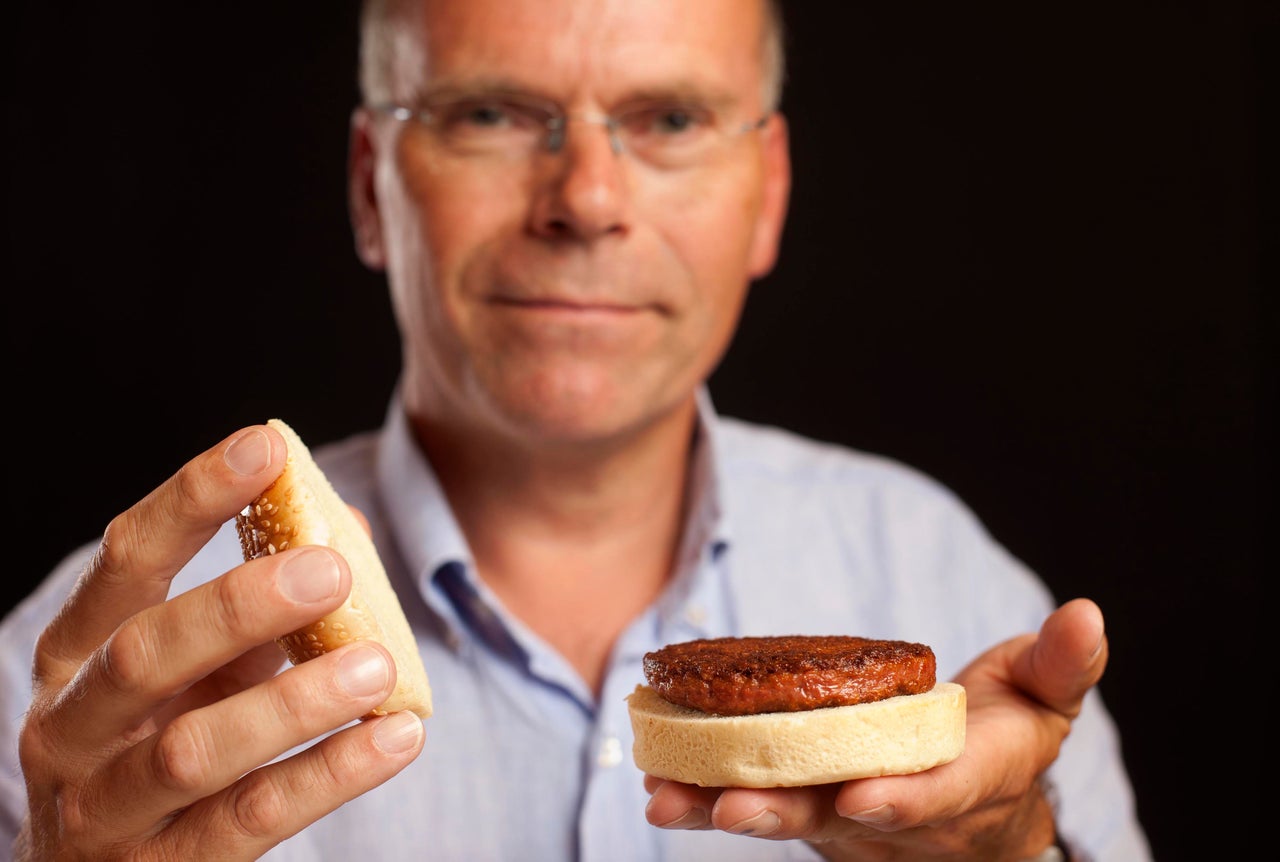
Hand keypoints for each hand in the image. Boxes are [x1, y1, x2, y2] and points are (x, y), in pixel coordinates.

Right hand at [15, 426, 424, 860]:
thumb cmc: (166, 742)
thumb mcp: (198, 669)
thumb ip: (258, 606)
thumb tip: (345, 523)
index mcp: (77, 654)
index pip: (124, 560)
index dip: (191, 499)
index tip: (263, 445)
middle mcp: (72, 729)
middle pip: (144, 653)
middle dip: (238, 605)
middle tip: (331, 569)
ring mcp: (104, 812)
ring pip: (194, 750)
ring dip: (292, 702)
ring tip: (376, 663)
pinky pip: (249, 822)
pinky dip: (328, 776)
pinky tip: (397, 737)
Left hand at [642, 598, 1107, 859]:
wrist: (979, 811)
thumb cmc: (1011, 739)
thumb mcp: (1045, 700)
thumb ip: (1061, 664)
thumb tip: (1087, 614)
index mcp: (963, 785)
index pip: (934, 797)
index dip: (902, 800)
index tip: (863, 797)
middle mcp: (895, 814)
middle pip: (837, 820)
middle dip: (784, 813)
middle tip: (729, 808)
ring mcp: (843, 818)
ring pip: (783, 816)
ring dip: (721, 807)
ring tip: (664, 797)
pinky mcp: (805, 804)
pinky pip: (754, 800)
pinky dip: (704, 794)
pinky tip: (657, 782)